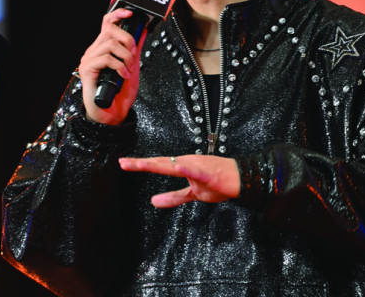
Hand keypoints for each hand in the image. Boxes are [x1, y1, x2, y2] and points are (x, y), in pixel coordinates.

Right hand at [79, 9, 143, 124]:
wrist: (112, 113)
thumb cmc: (120, 92)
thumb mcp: (132, 66)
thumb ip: (135, 48)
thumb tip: (142, 31)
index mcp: (102, 48)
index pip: (107, 23)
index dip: (118, 14)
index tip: (132, 13)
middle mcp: (93, 51)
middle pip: (110, 30)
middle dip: (127, 40)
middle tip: (133, 56)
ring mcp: (89, 60)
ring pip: (110, 44)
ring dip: (126, 57)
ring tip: (129, 69)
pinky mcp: (87, 69)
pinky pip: (106, 59)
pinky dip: (120, 67)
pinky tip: (124, 76)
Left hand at [119, 155, 240, 207]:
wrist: (242, 178)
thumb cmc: (218, 182)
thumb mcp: (192, 193)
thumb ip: (173, 197)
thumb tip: (153, 202)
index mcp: (181, 166)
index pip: (157, 165)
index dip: (140, 164)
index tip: (122, 163)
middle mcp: (186, 163)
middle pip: (160, 163)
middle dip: (141, 163)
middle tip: (122, 162)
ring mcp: (196, 167)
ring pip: (173, 165)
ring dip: (158, 164)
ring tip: (142, 164)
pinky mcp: (208, 173)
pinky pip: (196, 172)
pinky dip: (188, 169)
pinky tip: (178, 166)